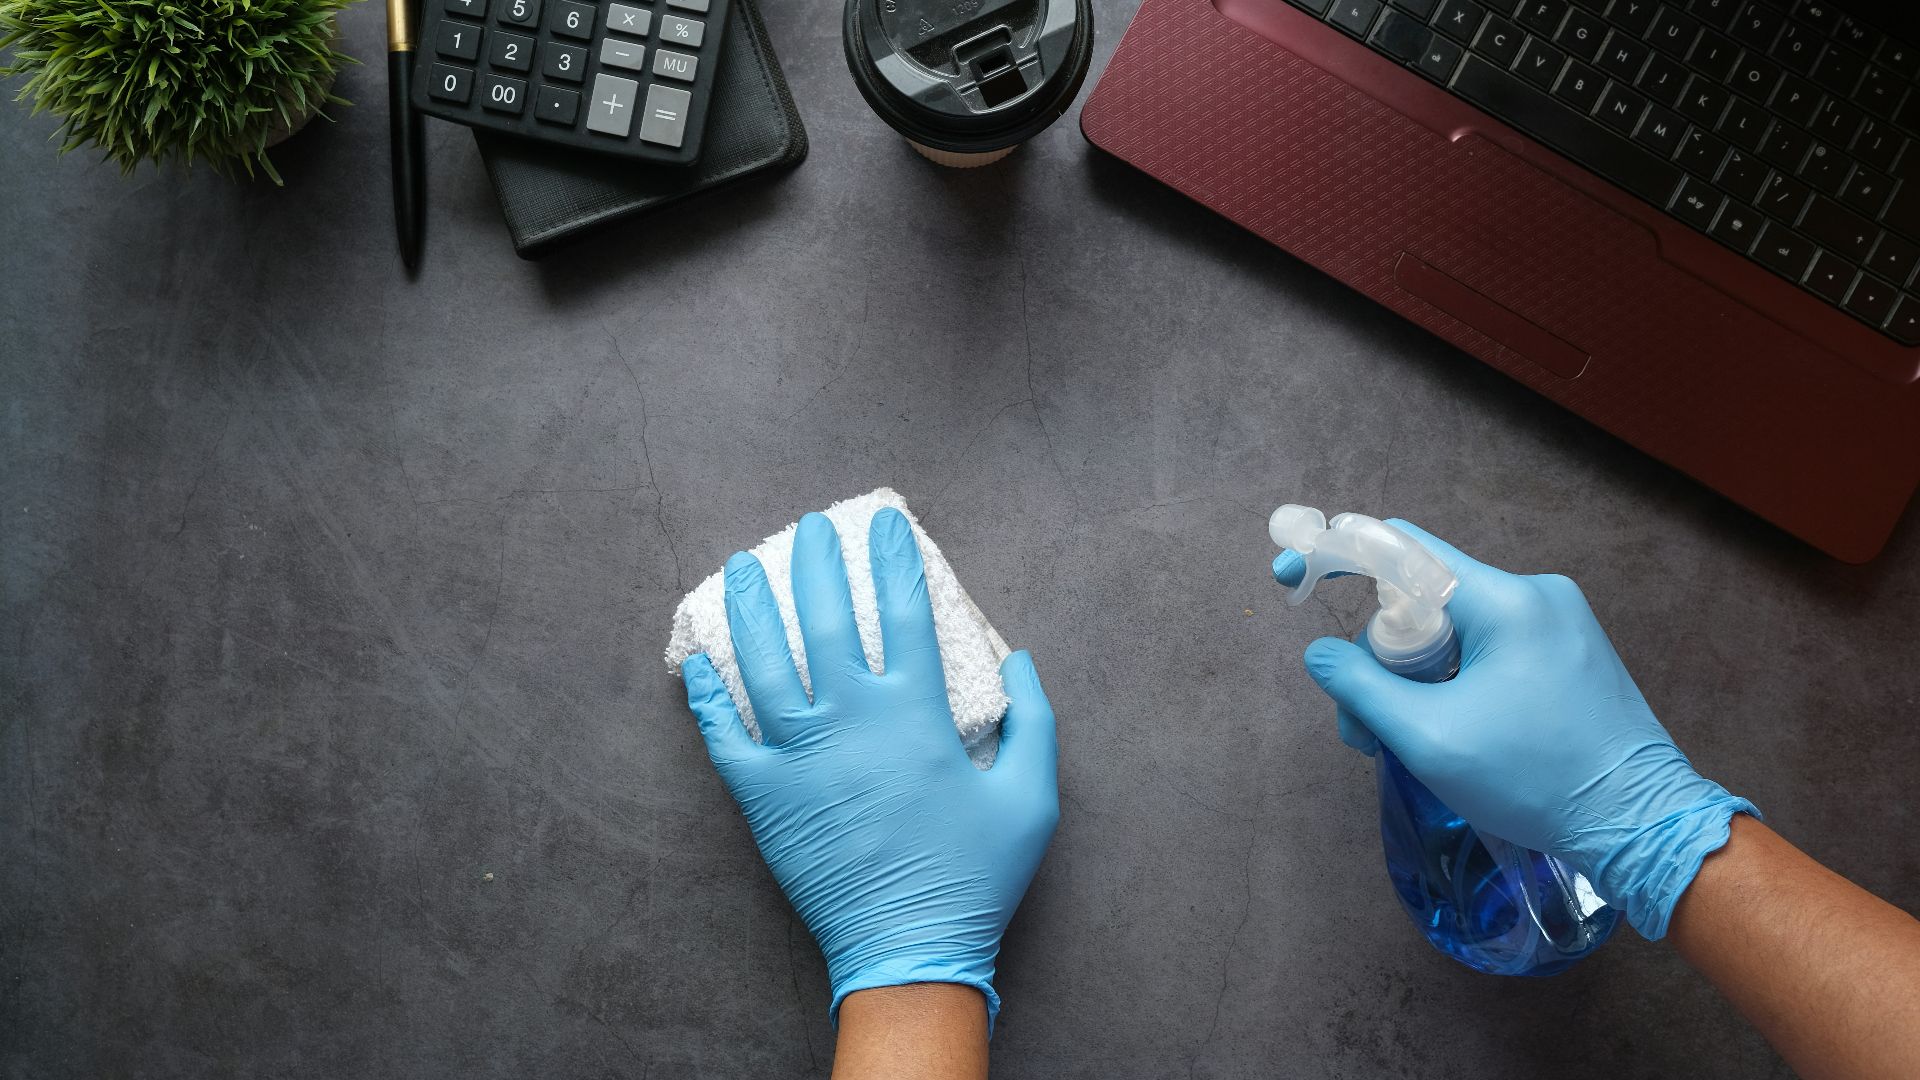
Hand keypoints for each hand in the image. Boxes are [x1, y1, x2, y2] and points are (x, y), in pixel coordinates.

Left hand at [682, 508, 1059, 1025]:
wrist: (909, 952)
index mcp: (916, 715)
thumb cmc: (975, 877)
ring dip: (752, 608)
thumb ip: (1034, 722)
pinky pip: (723, 736)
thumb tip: (1020, 660)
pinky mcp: (764, 797)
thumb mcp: (1032, 798)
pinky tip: (698, 660)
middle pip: (827, 619)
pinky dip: (706, 696)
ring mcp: (800, 757)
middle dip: (816, 562)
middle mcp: (852, 721)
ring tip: (741, 567)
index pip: (905, 612)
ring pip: (764, 662)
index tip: (884, 522)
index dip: (895, 559)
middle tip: (808, 528)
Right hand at [1274, 520, 1755, 939]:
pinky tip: (1448, 731)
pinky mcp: (1570, 653)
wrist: (1641, 825)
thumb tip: (1320, 654)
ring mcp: (1559, 622)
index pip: (1402, 547)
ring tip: (1403, 744)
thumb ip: (1361, 687)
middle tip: (1362, 728)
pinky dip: (1453, 682)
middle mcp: (1535, 594)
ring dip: (1415, 678)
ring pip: (1455, 630)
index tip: (1290, 574)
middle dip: (1379, 656)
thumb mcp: (1429, 738)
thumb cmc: (1534, 782)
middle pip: (1423, 599)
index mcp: (1505, 601)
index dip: (1335, 554)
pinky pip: (1489, 649)